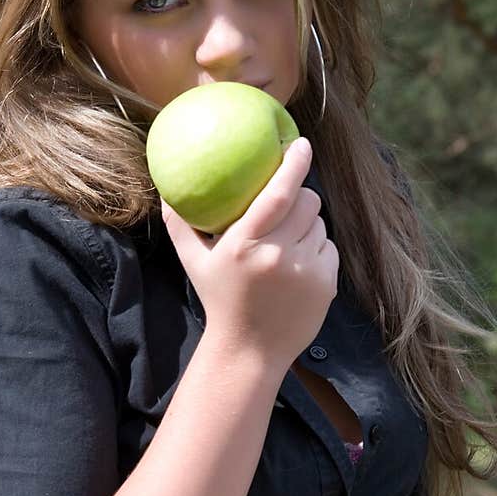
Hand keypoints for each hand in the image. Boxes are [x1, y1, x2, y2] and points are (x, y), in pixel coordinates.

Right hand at [160, 137, 337, 371]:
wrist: (249, 351)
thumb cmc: (219, 299)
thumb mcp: (193, 262)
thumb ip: (180, 224)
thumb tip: (167, 188)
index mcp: (245, 245)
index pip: (278, 194)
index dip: (293, 164)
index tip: (300, 144)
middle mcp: (277, 256)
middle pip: (307, 202)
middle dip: (301, 196)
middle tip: (287, 204)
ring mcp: (305, 271)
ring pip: (319, 224)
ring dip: (307, 226)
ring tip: (286, 244)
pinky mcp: (326, 284)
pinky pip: (328, 248)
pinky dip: (316, 250)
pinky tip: (297, 266)